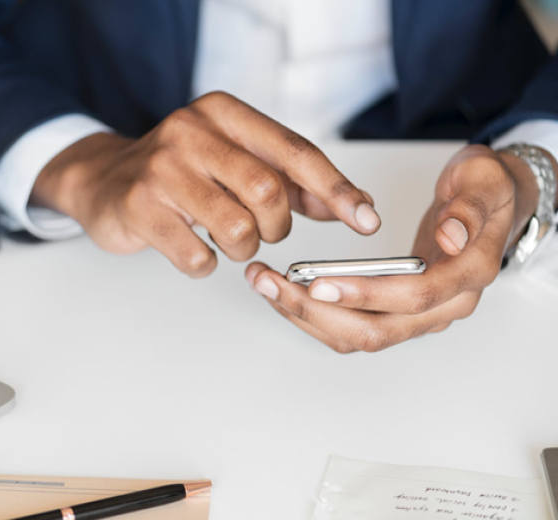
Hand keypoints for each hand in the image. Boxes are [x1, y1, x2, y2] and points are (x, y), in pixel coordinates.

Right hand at [31, 91, 379, 276]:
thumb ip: (291, 180)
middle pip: (268, 192)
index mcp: (222, 113)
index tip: (365, 220)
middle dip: (276, 227)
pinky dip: (205, 264)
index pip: (294, 151)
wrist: (103, 181)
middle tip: (261, 232)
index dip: (336, 190)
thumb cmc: (180, 173)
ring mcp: (161, 170)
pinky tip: (192, 249)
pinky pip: (197, 257)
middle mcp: (190, 132)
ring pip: (237, 229)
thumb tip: (351, 205)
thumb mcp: (235, 161)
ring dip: (242, 249)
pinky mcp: (139, 208)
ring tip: (224, 240)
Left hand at [246, 144, 545, 352]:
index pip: (414, 298)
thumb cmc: (485, 190)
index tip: (318, 283)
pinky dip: (314, 314)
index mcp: (468, 276)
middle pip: (376, 330)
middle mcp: (445, 306)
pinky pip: (352, 327)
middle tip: (271, 282)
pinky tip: (284, 291)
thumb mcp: (483, 180)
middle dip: (316, 311)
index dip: (365, 294)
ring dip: (306, 316)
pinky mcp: (397, 312)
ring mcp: (420, 315)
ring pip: (358, 336)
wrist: (491, 202)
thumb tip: (451, 237)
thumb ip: (468, 207)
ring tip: (265, 284)